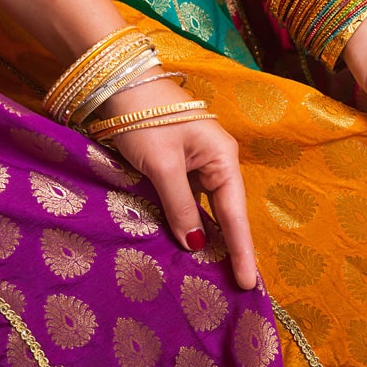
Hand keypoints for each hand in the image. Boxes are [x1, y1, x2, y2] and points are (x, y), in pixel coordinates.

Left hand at [100, 70, 256, 289]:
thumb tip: (195, 244)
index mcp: (222, 159)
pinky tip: (186, 241)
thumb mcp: (163, 164)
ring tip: (214, 272)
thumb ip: (180, 206)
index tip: (247, 283)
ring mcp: (196, 164)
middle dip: (229, 247)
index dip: (241, 250)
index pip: (234, 214)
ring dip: (206, 236)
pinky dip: (185, 221)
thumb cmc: (145, 117)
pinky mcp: (176, 164)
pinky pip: (186, 200)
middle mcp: (215, 163)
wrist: (118, 80)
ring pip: (204, 208)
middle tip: (235, 286)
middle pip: (226, 213)